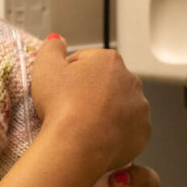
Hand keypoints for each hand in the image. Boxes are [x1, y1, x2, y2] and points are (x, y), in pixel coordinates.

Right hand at [31, 34, 149, 173]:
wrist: (78, 146)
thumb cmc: (62, 107)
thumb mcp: (45, 68)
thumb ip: (51, 49)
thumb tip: (56, 40)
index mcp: (109, 61)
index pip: (87, 61)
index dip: (69, 74)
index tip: (59, 88)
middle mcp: (130, 81)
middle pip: (106, 83)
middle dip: (91, 92)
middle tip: (69, 108)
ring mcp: (139, 107)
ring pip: (120, 106)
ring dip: (106, 112)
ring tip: (83, 125)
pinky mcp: (142, 132)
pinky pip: (128, 129)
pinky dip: (115, 132)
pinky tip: (98, 137)